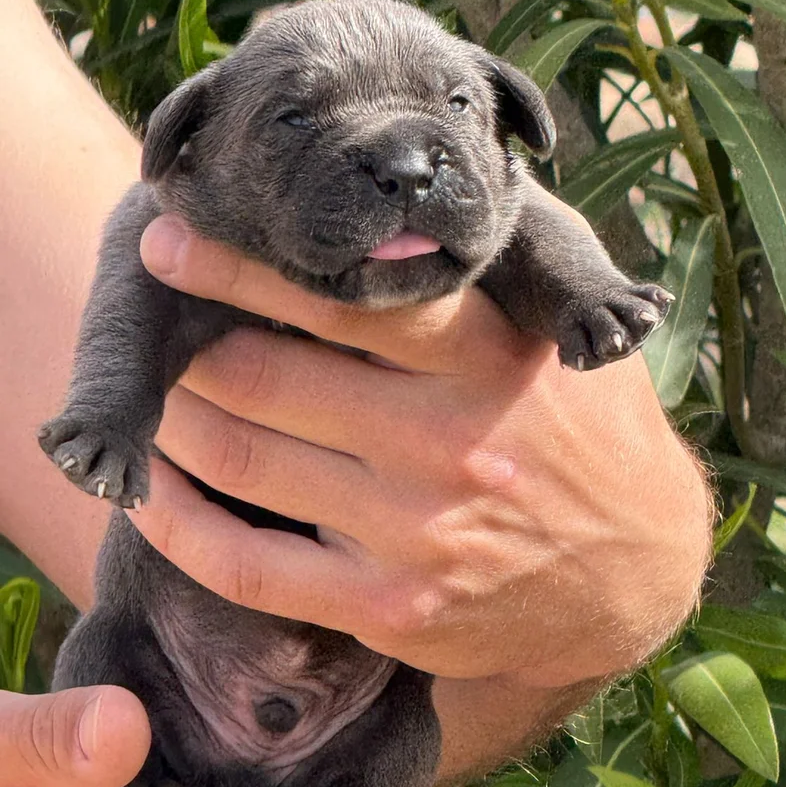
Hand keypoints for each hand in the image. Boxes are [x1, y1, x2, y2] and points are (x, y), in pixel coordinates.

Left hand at [132, 216, 711, 689]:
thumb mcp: (570, 337)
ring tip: (152, 389)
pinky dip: (177, 523)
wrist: (637, 578)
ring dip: (173, 418)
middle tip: (150, 318)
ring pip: (241, 462)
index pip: (342, 294)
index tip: (173, 236)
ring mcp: (416, 535)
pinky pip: (246, 568)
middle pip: (264, 375)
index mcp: (489, 358)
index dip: (238, 262)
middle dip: (186, 341)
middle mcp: (448, 444)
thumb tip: (412, 176)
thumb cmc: (591, 436)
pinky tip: (149, 488)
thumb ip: (497, 263)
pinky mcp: (389, 610)